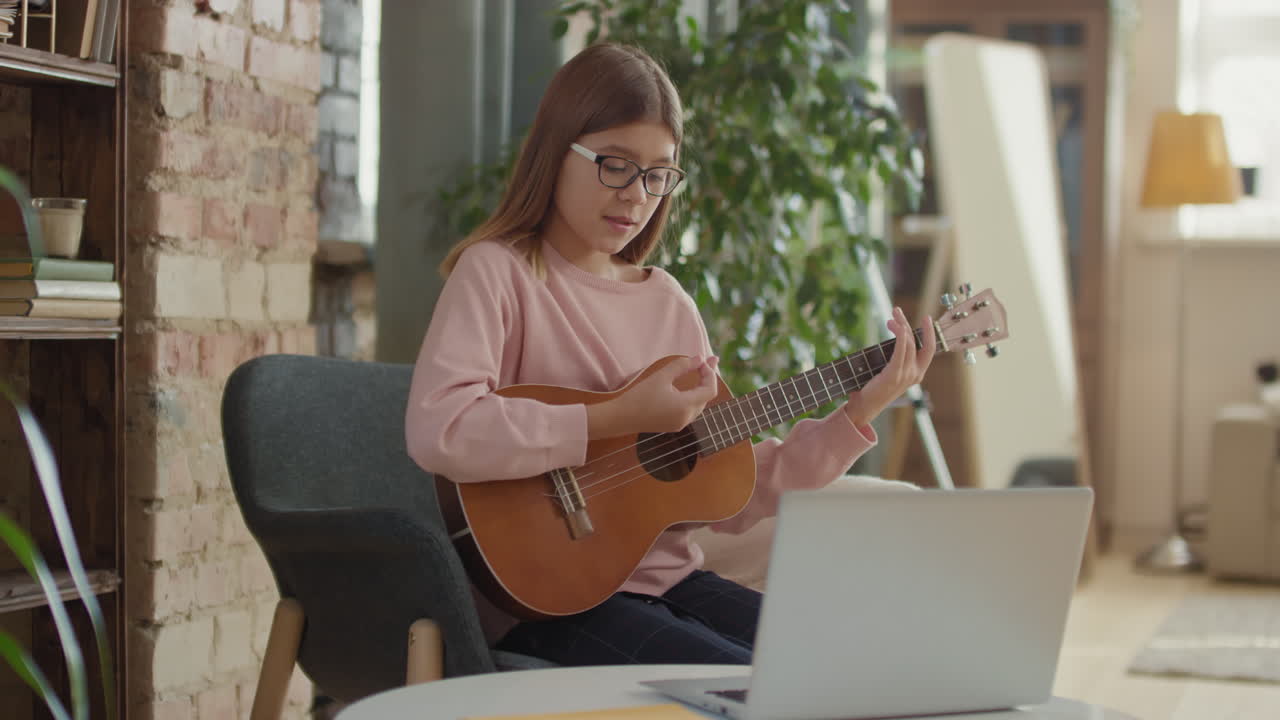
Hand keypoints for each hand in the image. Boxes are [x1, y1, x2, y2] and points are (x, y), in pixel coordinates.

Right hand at [588, 356, 719, 437]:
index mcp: (685, 406)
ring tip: (702, 369)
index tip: (701, 360)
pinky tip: (691, 385)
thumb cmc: (639, 396)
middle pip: (706, 396)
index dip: (710, 373)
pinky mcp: (674, 424)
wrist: (621, 418)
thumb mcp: (661, 376)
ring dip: (701, 386)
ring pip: (699, 403)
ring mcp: (681, 423)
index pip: (710, 390)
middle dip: (708, 377)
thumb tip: (700, 358)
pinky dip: (693, 395)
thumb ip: (682, 365)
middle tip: (710, 358)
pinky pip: (690, 409)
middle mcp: (687, 418)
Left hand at [843, 307, 935, 427]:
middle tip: (896, 310)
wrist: (864, 407)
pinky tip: (897, 327)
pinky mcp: (894, 375)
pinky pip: (901, 352)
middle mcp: (915, 374)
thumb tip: (896, 337)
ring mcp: (906, 375)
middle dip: (908, 323)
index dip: (930, 332)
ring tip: (890, 316)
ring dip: (900, 326)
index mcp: (917, 374)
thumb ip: (897, 359)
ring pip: (909, 343)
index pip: (929, 349)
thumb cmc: (874, 388)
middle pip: (918, 342)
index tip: (927, 317)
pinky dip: (901, 337)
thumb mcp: (891, 372)